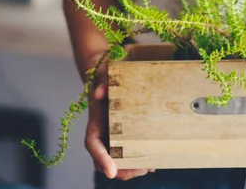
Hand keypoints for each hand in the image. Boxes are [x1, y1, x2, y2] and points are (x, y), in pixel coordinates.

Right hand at [85, 65, 153, 179]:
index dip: (102, 159)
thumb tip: (100, 93)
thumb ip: (102, 81)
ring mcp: (112, 136)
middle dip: (120, 170)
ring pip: (115, 160)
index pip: (93, 144)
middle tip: (140, 171)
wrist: (111, 76)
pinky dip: (136, 161)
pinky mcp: (123, 136)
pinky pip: (126, 153)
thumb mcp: (104, 73)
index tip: (111, 172)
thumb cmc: (107, 75)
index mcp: (95, 122)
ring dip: (130, 169)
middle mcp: (102, 133)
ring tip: (149, 168)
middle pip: (104, 159)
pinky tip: (152, 163)